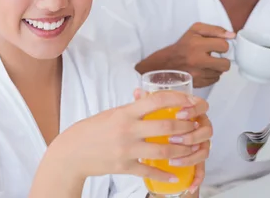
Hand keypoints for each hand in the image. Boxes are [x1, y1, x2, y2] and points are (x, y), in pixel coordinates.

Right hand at [52, 89, 210, 183]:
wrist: (72, 152)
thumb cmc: (94, 129)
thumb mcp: (114, 112)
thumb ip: (134, 107)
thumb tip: (152, 96)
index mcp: (126, 112)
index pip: (157, 100)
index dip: (178, 99)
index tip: (192, 101)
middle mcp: (127, 129)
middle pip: (166, 127)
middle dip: (186, 127)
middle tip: (197, 125)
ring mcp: (126, 149)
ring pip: (163, 151)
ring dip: (182, 150)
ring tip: (192, 148)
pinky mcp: (124, 166)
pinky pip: (149, 170)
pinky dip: (164, 173)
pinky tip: (175, 173)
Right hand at [139, 22, 234, 87]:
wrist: (165, 64)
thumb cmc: (182, 46)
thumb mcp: (195, 30)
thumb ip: (215, 30)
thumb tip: (232, 35)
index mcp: (197, 44)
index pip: (224, 46)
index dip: (223, 45)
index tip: (217, 46)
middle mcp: (197, 60)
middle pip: (225, 64)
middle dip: (223, 59)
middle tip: (216, 56)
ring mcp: (197, 74)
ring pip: (220, 73)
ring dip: (216, 68)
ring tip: (207, 63)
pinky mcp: (198, 83)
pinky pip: (214, 80)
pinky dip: (211, 75)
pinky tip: (204, 69)